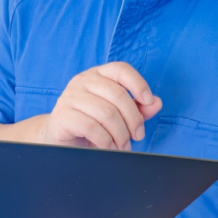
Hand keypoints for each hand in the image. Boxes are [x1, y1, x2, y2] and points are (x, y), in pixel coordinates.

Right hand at [38, 62, 162, 149]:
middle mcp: (82, 80)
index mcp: (97, 74)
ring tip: (123, 147)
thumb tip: (156, 103)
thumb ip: (138, 108)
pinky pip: (91, 127)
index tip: (148, 101)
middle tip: (137, 137)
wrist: (61, 138)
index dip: (138, 83)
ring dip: (121, 135)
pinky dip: (106, 141)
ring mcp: (70, 96)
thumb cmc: (92, 123)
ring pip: (107, 113)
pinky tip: (109, 148)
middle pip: (118, 95)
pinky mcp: (62, 115)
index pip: (121, 69)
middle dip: (134, 120)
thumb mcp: (118, 115)